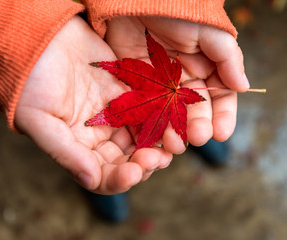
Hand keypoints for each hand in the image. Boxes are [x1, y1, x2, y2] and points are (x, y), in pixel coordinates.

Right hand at [14, 16, 171, 194]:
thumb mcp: (39, 119)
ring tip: (171, 141)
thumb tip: (91, 180)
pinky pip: (149, 108)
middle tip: (157, 158)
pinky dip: (161, 115)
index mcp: (77, 147)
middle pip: (128, 160)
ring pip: (143, 137)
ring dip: (158, 144)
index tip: (133, 173)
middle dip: (144, 164)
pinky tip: (171, 116)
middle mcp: (98, 135)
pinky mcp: (126, 91)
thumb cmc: (29, 81)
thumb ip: (65, 152)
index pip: (103, 175)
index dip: (120, 179)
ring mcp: (114, 113)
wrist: (39, 39)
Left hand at [105, 17, 249, 153]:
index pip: (219, 98)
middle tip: (196, 139)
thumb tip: (243, 87)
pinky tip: (153, 136)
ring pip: (169, 114)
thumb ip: (228, 59)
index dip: (221, 117)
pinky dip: (148, 124)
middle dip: (197, 127)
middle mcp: (183, 80)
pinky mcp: (137, 84)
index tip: (221, 134)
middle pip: (193, 111)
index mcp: (205, 68)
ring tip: (174, 144)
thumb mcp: (210, 32)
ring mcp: (160, 84)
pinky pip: (145, 108)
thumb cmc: (180, 10)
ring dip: (173, 131)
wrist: (139, 0)